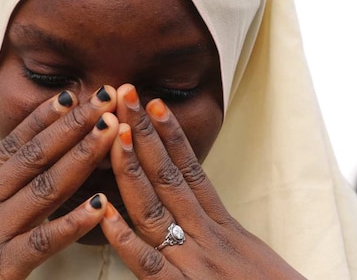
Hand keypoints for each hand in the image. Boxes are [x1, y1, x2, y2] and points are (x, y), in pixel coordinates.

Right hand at [0, 87, 119, 278]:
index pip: (12, 145)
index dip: (45, 118)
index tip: (72, 93)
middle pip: (35, 155)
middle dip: (74, 124)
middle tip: (107, 96)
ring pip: (44, 188)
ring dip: (81, 156)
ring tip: (113, 131)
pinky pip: (40, 244)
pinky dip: (72, 224)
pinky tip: (101, 206)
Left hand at [99, 84, 304, 278]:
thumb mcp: (251, 259)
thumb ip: (223, 236)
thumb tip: (198, 215)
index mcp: (225, 229)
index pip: (192, 172)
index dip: (170, 136)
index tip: (153, 103)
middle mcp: (210, 238)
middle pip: (170, 176)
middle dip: (143, 133)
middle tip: (124, 93)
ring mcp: (197, 264)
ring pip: (157, 208)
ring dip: (132, 167)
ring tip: (114, 130)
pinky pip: (151, 265)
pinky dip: (126, 239)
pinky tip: (105, 212)